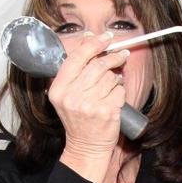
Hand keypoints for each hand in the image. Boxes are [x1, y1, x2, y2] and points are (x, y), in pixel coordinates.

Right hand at [49, 31, 129, 182]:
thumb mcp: (67, 93)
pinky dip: (120, 93)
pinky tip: (113, 100)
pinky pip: (119, 91)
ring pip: (110, 77)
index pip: (77, 57)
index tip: (105, 37)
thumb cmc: (79, 117)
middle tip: (122, 55)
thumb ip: (76, 68)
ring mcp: (89, 104)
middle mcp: (72, 96)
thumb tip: (89, 39)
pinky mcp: (106, 111)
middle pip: (98, 65)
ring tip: (111, 87)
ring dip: (115, 79)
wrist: (86, 145)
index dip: (93, 43)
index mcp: (59, 88)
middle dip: (113, 57)